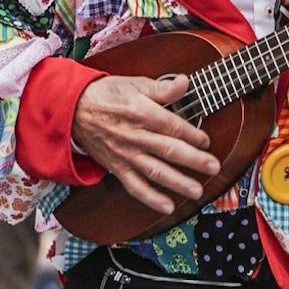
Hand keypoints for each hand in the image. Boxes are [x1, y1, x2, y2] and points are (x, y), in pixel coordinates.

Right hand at [72, 75, 220, 215]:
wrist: (73, 110)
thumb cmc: (107, 95)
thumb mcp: (134, 84)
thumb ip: (162, 88)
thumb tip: (185, 82)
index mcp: (141, 113)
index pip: (173, 127)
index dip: (193, 135)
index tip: (207, 141)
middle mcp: (135, 136)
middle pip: (169, 150)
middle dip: (194, 160)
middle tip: (214, 167)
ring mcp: (126, 154)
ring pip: (155, 171)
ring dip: (178, 183)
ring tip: (198, 191)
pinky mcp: (117, 168)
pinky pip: (135, 187)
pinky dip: (151, 199)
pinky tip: (167, 207)